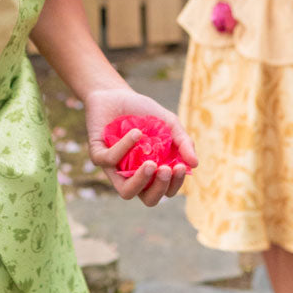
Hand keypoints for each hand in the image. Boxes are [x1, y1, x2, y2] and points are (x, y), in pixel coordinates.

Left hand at [84, 88, 197, 205]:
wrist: (115, 93)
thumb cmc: (143, 112)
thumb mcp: (169, 123)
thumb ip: (183, 142)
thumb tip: (195, 164)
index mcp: (153, 172)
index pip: (166, 190)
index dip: (174, 184)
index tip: (180, 166)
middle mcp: (134, 175)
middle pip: (149, 199)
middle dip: (160, 188)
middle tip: (165, 169)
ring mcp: (115, 169)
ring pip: (126, 192)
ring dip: (140, 181)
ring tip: (151, 164)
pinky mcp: (98, 157)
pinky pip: (110, 161)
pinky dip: (124, 147)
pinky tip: (136, 133)